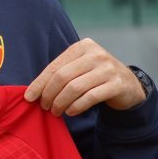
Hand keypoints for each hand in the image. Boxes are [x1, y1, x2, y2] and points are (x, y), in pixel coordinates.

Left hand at [24, 39, 145, 115]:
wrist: (128, 85)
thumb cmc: (95, 77)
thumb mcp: (80, 68)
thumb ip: (61, 73)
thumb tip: (33, 91)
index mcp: (83, 46)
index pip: (55, 66)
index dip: (39, 83)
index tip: (29, 97)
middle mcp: (96, 54)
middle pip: (63, 77)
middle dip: (49, 94)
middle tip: (45, 107)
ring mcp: (108, 68)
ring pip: (75, 88)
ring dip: (61, 103)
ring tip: (56, 111)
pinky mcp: (117, 84)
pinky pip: (90, 97)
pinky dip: (76, 107)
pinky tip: (70, 112)